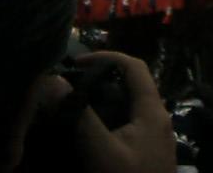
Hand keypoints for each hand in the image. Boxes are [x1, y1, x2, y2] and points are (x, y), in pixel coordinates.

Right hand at [74, 52, 175, 172]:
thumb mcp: (101, 153)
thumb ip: (80, 117)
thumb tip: (55, 82)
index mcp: (153, 110)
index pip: (134, 66)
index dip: (106, 57)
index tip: (75, 64)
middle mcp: (157, 118)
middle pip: (130, 86)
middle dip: (100, 81)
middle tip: (69, 87)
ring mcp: (153, 139)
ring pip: (127, 108)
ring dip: (101, 104)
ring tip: (72, 108)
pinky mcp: (145, 155)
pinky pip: (126, 128)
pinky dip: (106, 124)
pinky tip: (85, 136)